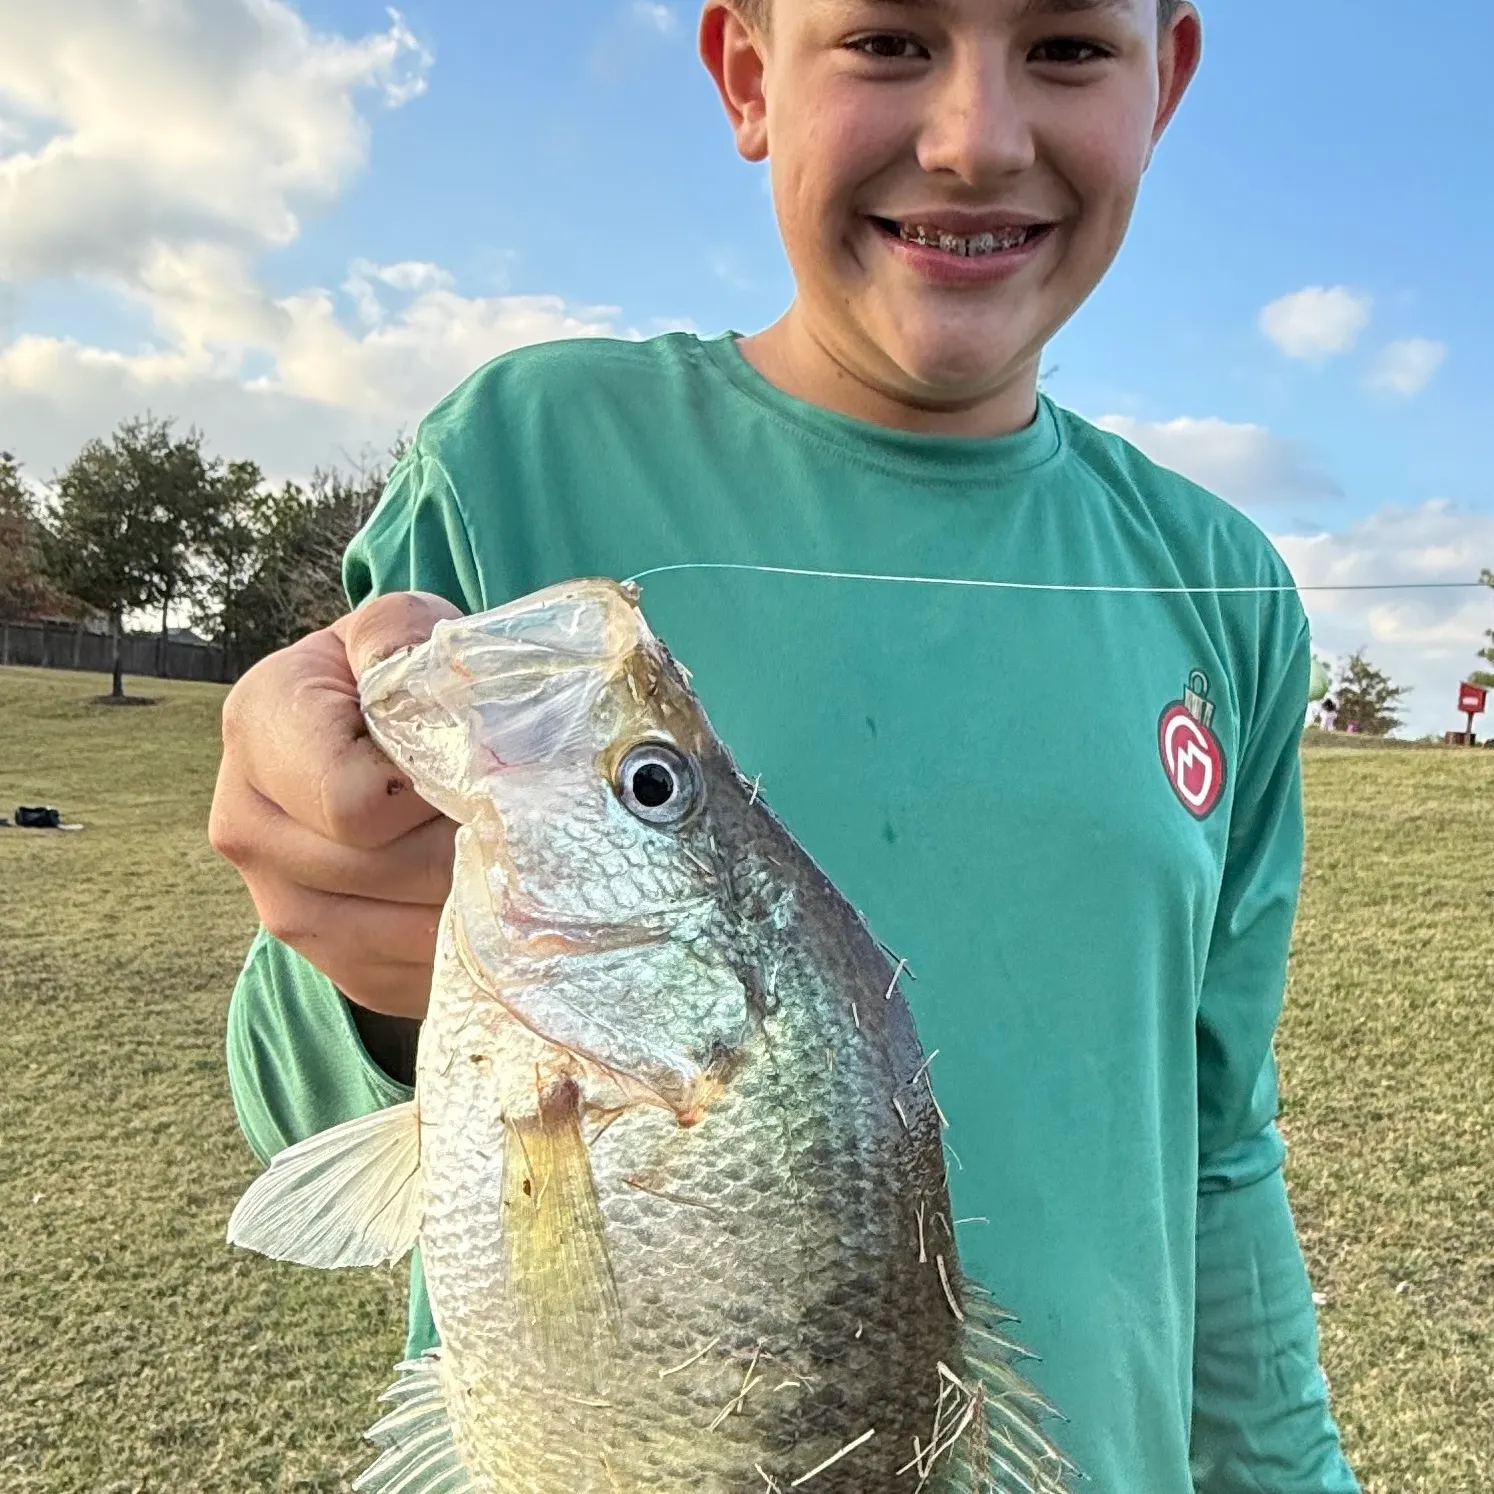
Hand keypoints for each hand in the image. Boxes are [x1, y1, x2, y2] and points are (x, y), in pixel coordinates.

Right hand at [209, 592, 464, 1017]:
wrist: (383, 741)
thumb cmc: (404, 678)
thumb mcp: (404, 628)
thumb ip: (400, 636)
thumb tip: (411, 677)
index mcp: (259, 726)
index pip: (353, 804)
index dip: (431, 788)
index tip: (466, 759)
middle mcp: (247, 825)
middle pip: (392, 872)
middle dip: (465, 838)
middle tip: (503, 805)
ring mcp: (280, 906)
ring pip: (408, 931)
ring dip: (476, 892)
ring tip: (497, 843)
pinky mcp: (332, 964)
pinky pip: (414, 975)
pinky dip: (468, 940)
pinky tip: (485, 891)